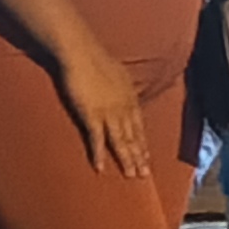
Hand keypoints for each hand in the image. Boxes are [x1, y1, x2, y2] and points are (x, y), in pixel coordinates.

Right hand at [54, 36, 151, 178]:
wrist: (81, 52)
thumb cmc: (96, 59)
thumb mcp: (118, 74)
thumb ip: (122, 89)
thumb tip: (126, 96)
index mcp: (129, 99)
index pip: (139, 127)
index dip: (143, 144)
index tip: (147, 158)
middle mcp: (123, 108)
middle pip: (133, 137)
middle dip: (139, 157)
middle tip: (145, 176)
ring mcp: (108, 113)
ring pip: (120, 141)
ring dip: (126, 159)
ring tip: (130, 176)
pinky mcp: (91, 115)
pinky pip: (96, 139)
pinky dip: (99, 154)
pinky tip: (101, 168)